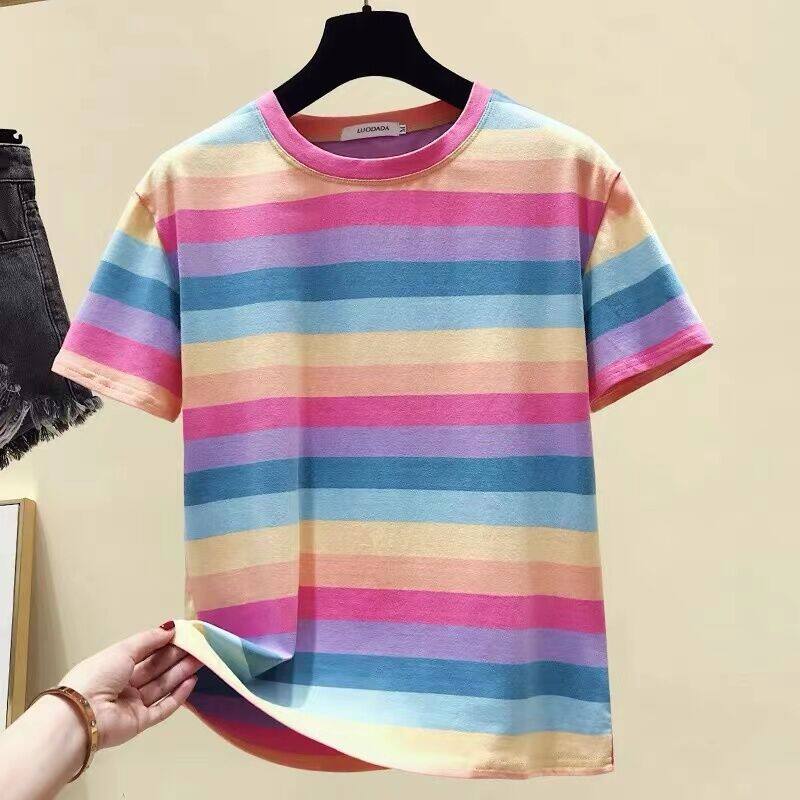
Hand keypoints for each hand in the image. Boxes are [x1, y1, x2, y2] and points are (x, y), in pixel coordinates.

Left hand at [60, 625, 201, 748]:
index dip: (164, 644)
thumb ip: (149, 639)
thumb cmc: (98, 676)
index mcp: (115, 666)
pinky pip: (162, 708)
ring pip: (162, 686)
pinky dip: (178, 696)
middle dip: (177, 657)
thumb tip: (171, 627)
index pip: (145, 653)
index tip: (185, 635)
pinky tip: (192, 682)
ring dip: (181, 673)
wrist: (82, 715)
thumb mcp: (123, 651)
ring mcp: (133, 704)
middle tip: (199, 646)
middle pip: (156, 669)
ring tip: (200, 660)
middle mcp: (124, 685)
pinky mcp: (140, 722)